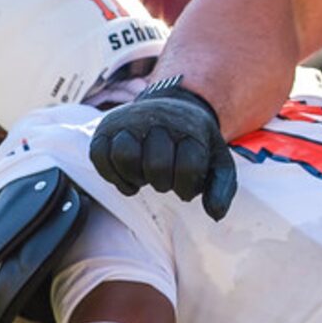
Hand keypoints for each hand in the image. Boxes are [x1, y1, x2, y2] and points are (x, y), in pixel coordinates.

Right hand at [90, 77, 236, 220]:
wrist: (173, 107)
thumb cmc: (195, 141)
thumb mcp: (217, 161)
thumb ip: (222, 188)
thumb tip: (215, 215)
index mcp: (189, 129)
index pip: (188, 166)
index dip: (187, 188)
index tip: (186, 186)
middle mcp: (158, 120)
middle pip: (156, 165)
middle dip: (163, 183)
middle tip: (165, 179)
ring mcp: (129, 121)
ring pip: (124, 155)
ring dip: (135, 177)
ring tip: (144, 177)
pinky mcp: (106, 129)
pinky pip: (99, 156)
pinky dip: (112, 175)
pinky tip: (128, 177)